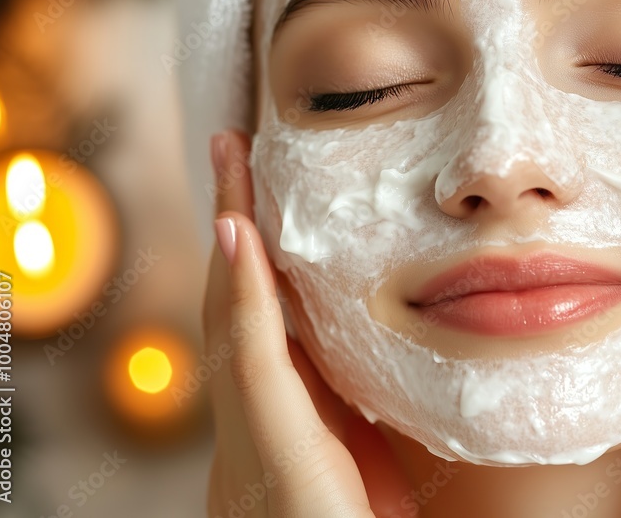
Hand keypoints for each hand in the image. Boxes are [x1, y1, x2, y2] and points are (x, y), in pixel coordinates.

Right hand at [204, 130, 411, 517]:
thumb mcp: (369, 469)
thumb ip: (365, 416)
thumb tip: (388, 368)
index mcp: (280, 425)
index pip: (264, 324)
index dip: (255, 256)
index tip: (261, 194)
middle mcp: (249, 425)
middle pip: (238, 305)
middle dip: (234, 224)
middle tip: (234, 150)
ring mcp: (249, 438)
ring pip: (234, 318)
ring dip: (233, 235)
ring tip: (233, 163)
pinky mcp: (268, 452)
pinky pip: (251, 360)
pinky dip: (242, 295)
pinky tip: (241, 236)